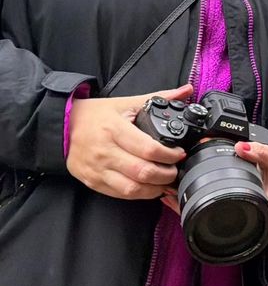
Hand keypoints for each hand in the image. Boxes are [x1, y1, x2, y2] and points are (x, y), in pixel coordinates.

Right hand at [66, 84, 191, 199]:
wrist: (62, 126)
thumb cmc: (96, 115)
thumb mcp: (126, 102)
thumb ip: (159, 97)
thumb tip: (186, 90)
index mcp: (115, 130)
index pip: (148, 148)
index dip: (169, 155)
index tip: (180, 154)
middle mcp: (105, 152)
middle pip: (143, 172)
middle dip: (166, 174)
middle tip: (175, 169)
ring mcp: (98, 169)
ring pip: (133, 188)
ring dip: (155, 188)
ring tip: (166, 181)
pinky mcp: (93, 181)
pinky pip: (121, 194)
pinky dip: (140, 194)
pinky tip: (150, 188)